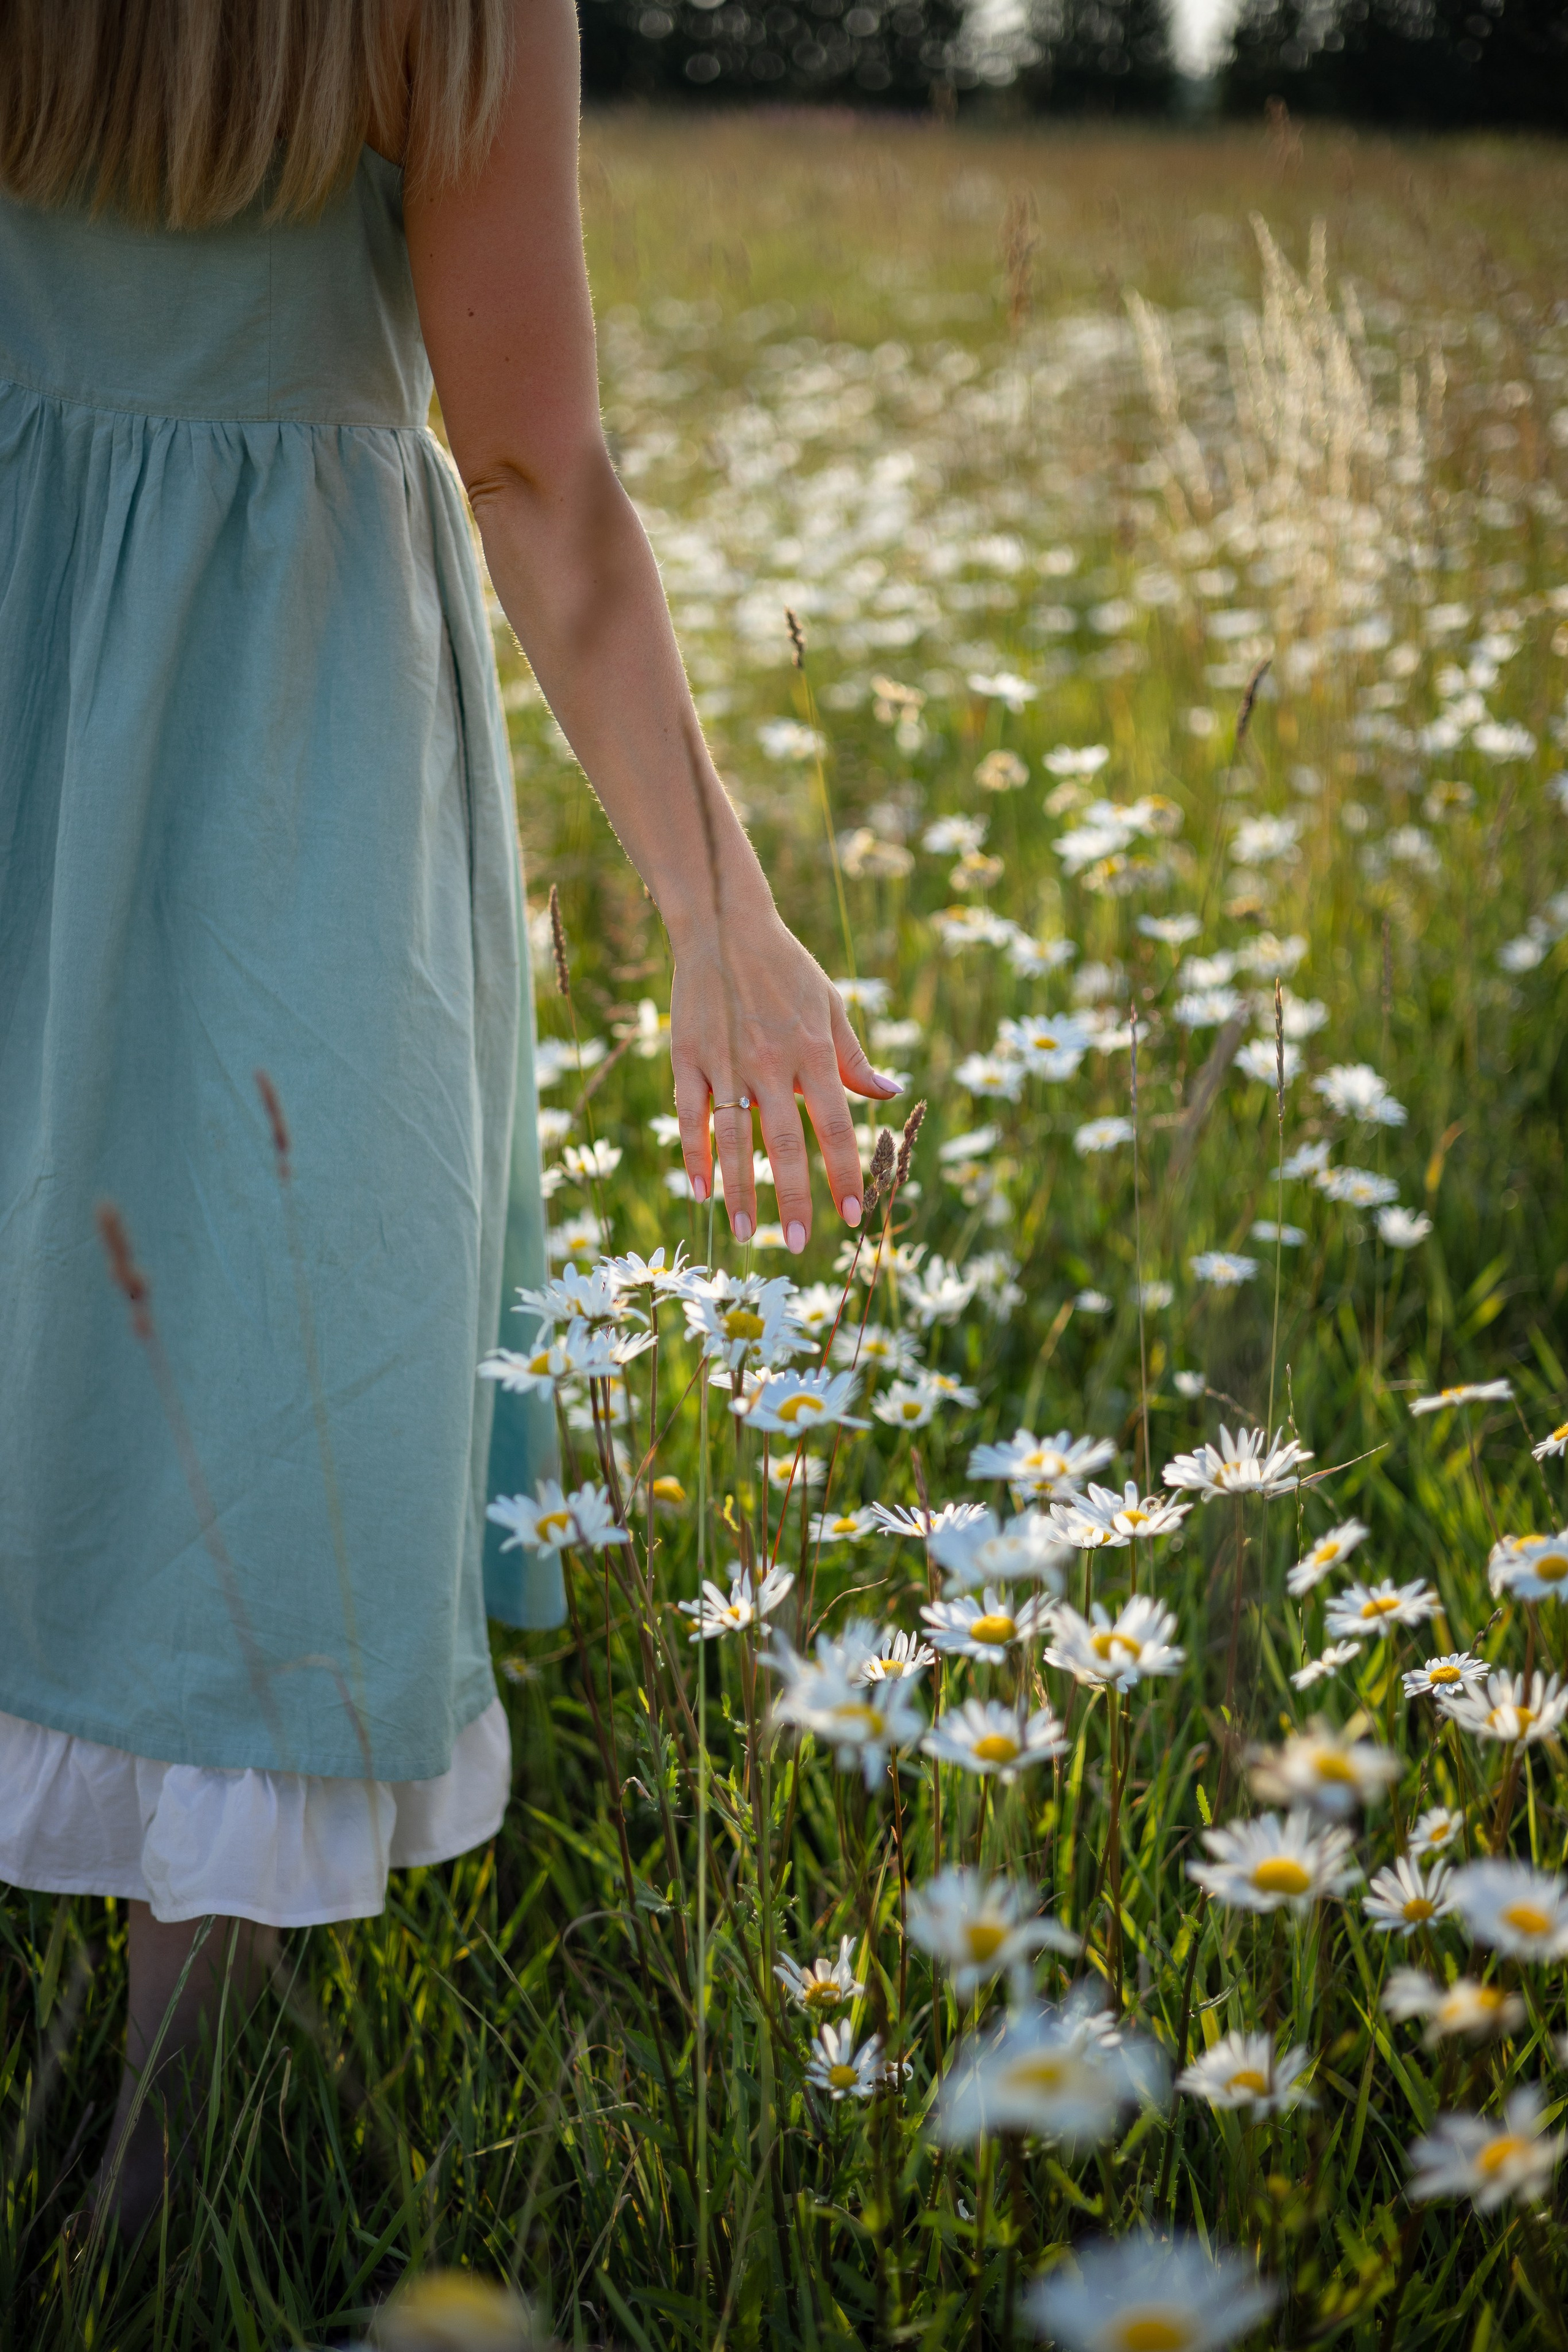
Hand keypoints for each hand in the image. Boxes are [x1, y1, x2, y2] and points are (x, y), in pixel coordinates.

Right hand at [669, 903, 899, 1251]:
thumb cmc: (787, 967)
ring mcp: (726, 1061)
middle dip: (794, 1199)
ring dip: (741, 1191)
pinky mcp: (688, 1057)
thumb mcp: (831, 1006)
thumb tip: (893, 1095)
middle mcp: (771, 1063)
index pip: (833, 1127)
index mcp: (812, 1052)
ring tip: (747, 1234)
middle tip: (800, 1245)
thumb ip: (855, 1059)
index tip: (851, 1216)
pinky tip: (701, 1192)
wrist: (725, 923)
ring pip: (735, 1139)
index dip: (842, 1174)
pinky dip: (696, 1155)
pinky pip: (692, 1115)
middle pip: (784, 1144)